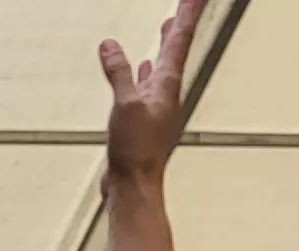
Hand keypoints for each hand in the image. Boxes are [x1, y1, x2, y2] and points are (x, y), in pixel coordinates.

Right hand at [97, 0, 203, 179]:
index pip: (179, 40)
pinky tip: (141, 69)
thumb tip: (111, 46)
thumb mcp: (124, 106)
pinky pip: (147, 84)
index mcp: (166, 85)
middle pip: (175, 49)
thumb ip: (119, 74)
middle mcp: (165, 92)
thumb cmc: (136, 151)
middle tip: (188, 4)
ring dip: (166, 44)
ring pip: (163, 66)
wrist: (134, 185)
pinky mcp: (143, 118)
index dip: (187, 15)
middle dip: (181, 24)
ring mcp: (155, 105)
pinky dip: (145, 71)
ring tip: (169, 26)